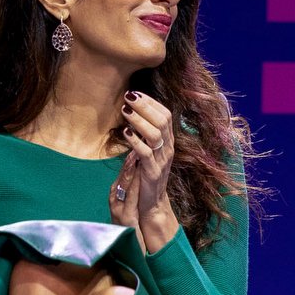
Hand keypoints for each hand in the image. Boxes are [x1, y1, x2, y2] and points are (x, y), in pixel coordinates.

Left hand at [118, 91, 181, 253]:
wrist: (151, 202)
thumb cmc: (145, 174)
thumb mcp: (147, 151)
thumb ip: (143, 134)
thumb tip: (132, 113)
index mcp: (168, 140)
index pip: (166, 115)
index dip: (151, 102)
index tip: (135, 92)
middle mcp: (169, 147)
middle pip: (163, 120)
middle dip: (146, 106)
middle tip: (129, 95)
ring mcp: (163, 159)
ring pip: (156, 134)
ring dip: (140, 120)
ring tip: (126, 111)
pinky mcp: (153, 171)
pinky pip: (146, 153)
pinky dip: (135, 141)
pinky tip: (125, 133)